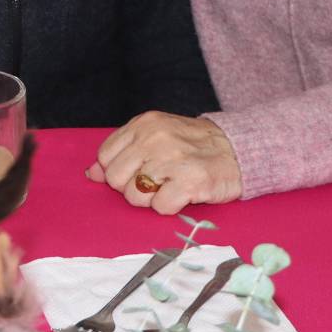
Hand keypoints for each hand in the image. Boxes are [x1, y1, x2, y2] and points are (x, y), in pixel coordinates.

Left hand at [85, 111, 242, 214]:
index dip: (118, 171)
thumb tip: (91, 173)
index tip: (137, 172)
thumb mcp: (156, 137)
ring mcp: (172, 159)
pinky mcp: (190, 182)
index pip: (106, 156)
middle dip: (132, 188)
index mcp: (144, 124)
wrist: (240, 150)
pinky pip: (160, 207)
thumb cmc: (194, 146)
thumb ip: (123, 151)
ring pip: (135, 196)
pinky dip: (170, 207)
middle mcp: (155, 138)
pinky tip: (183, 194)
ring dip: (151, 199)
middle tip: (156, 182)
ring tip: (171, 186)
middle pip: (116, 179)